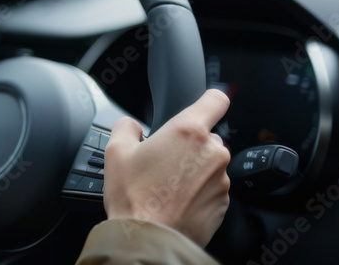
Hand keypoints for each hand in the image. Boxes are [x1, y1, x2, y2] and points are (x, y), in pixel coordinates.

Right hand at [102, 89, 231, 247]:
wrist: (148, 238)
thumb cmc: (133, 197)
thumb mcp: (115, 151)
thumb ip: (126, 126)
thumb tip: (131, 126)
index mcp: (188, 131)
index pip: (216, 100)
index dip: (209, 100)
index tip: (203, 106)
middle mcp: (212, 152)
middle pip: (206, 136)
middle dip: (188, 145)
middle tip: (162, 161)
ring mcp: (221, 179)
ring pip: (209, 164)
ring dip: (193, 170)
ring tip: (165, 186)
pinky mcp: (223, 203)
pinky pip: (212, 188)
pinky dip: (197, 191)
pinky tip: (175, 201)